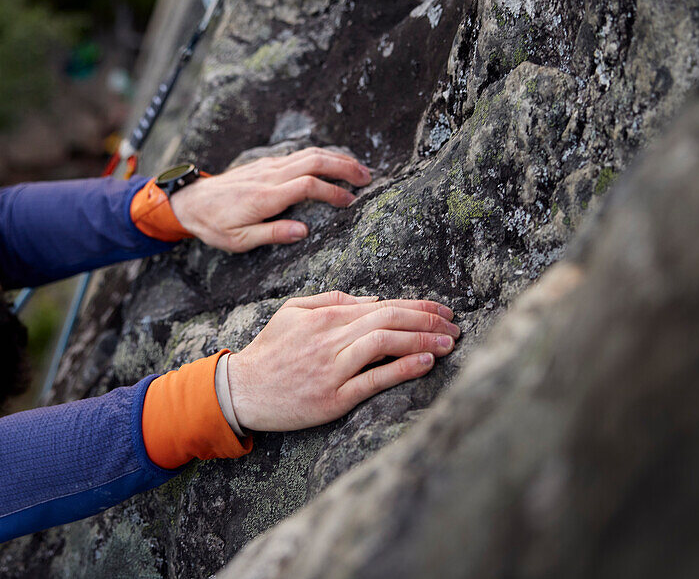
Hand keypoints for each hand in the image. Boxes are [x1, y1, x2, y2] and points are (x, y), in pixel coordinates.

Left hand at [168, 147, 371, 252]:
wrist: (191, 201)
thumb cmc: (214, 224)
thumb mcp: (239, 240)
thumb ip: (272, 234)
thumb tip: (303, 231)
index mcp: (265, 197)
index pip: (307, 186)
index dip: (332, 191)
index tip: (350, 201)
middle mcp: (269, 175)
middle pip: (314, 160)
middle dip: (344, 166)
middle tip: (367, 177)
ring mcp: (267, 166)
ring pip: (308, 153)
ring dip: (336, 158)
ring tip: (358, 169)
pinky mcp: (266, 164)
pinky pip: (298, 155)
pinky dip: (321, 156)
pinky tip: (333, 164)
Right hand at [227, 291, 458, 431]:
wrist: (243, 390)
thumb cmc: (270, 350)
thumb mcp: (293, 312)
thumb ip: (331, 300)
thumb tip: (372, 299)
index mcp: (325, 317)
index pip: (382, 305)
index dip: (417, 305)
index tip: (443, 309)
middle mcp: (331, 339)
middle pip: (389, 321)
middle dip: (428, 320)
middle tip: (455, 325)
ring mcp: (332, 370)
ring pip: (384, 345)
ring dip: (422, 341)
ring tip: (449, 343)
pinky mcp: (333, 399)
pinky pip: (373, 381)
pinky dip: (402, 369)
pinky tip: (425, 362)